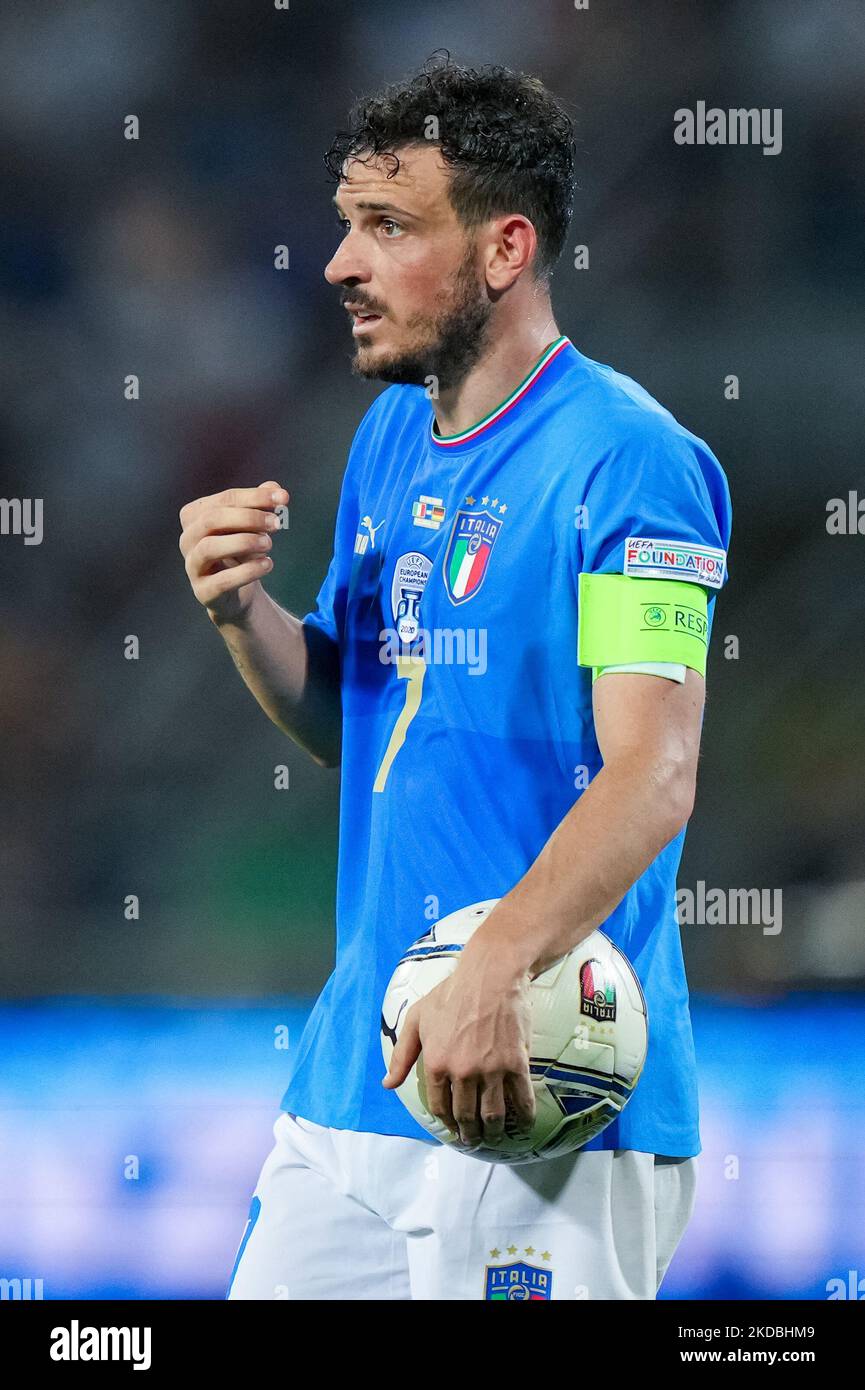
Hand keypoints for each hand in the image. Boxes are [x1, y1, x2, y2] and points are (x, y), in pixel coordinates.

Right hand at [179, 481, 288, 624]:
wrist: (236, 592)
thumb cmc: (242, 551)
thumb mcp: (254, 526)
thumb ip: (262, 506)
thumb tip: (275, 488)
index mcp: (195, 516)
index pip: (225, 499)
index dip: (255, 496)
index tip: (284, 498)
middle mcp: (187, 539)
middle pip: (212, 519)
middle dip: (248, 518)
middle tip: (276, 523)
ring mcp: (192, 566)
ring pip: (209, 547)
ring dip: (244, 542)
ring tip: (269, 544)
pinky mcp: (203, 591)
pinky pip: (222, 580)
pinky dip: (247, 571)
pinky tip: (268, 564)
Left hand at [382, 953, 535, 1147]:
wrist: (490, 975)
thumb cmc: (451, 993)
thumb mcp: (416, 1019)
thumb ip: (402, 1055)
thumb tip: (387, 1084)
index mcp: (436, 1063)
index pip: (439, 1106)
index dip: (446, 1123)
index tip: (452, 1130)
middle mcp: (462, 1072)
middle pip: (466, 1115)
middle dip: (470, 1134)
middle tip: (473, 1141)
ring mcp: (491, 1069)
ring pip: (493, 1114)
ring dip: (493, 1132)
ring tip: (494, 1138)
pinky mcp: (516, 1063)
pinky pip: (521, 1098)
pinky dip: (523, 1116)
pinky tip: (524, 1124)